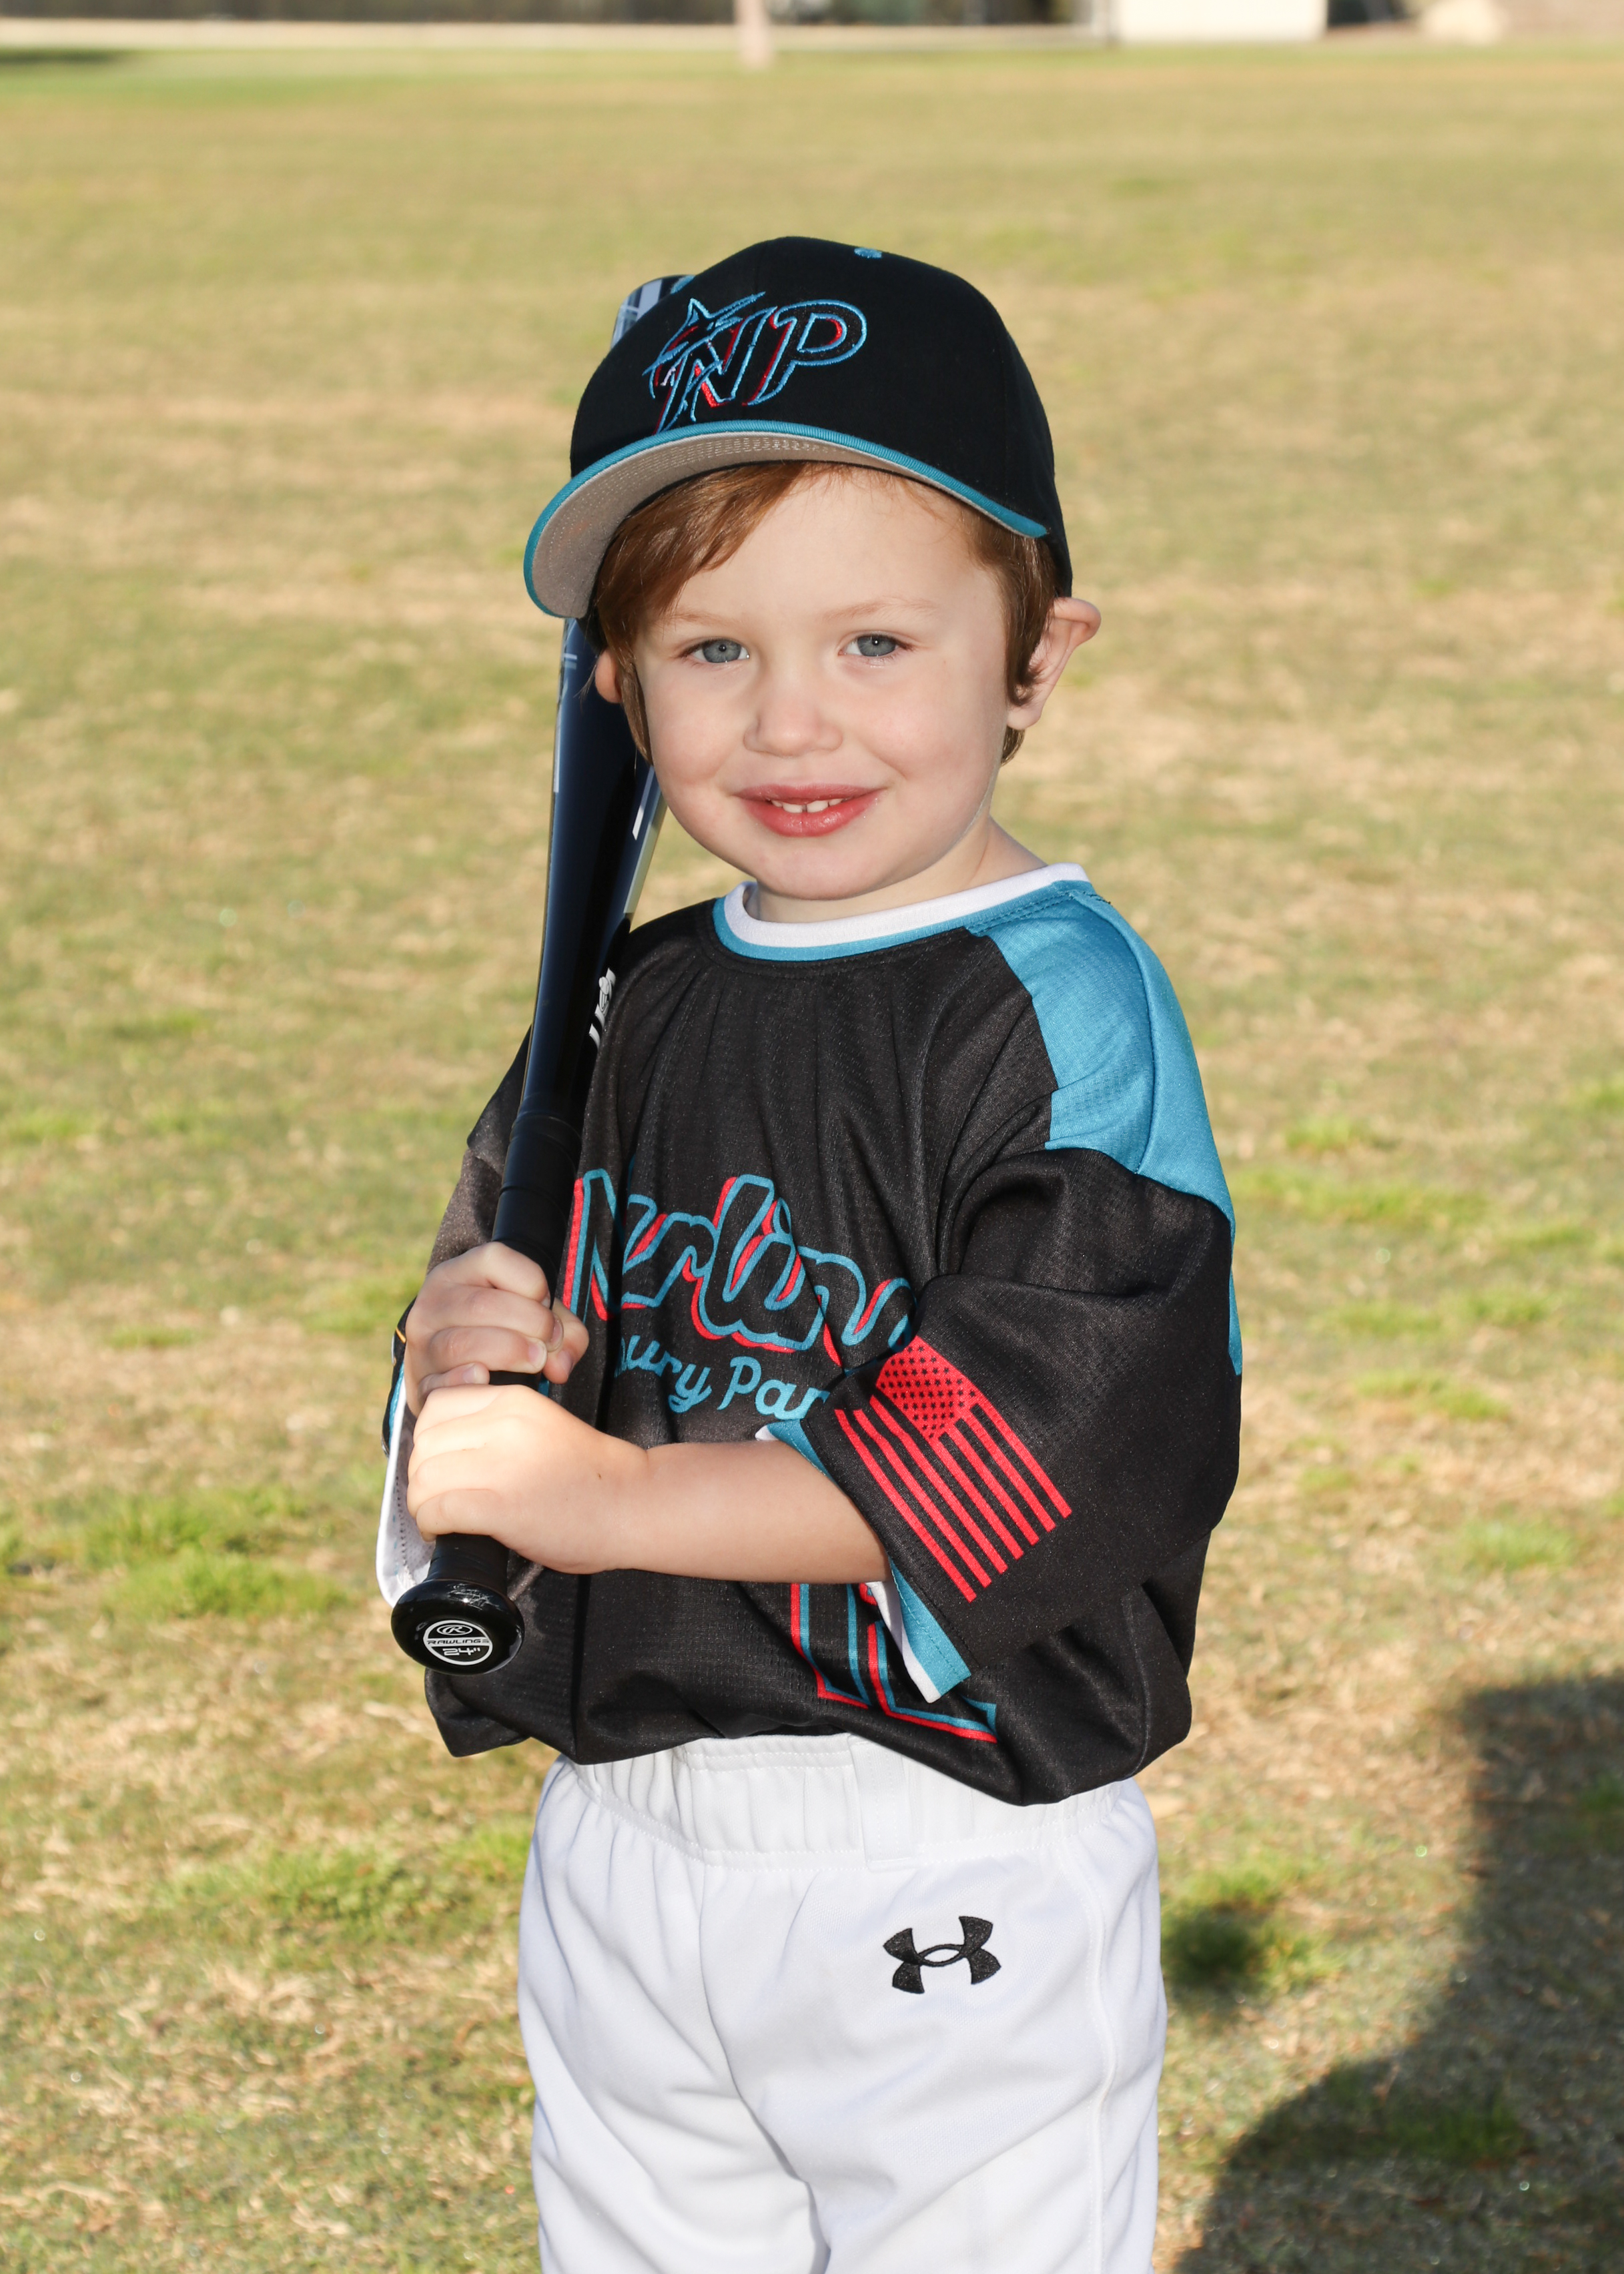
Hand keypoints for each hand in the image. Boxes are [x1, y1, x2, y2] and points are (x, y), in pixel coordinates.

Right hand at [402, 1243, 589, 1413]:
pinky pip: (439, 1383)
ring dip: (509, 1352)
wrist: (449, 1370)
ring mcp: (423, 1343)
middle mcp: (433, 1302)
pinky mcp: (420, 1381)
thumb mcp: (534, 1319)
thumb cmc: (501, 1335)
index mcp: (459, 1272)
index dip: (533, 1283)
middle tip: (549, 1344)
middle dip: (530, 1324)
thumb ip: (564, 1333)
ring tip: (535, 1361)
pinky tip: (487, 1380)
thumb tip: (561, 1365)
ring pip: (462, 1343)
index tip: (547, 1307)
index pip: (495, 1259)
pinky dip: (466, 1382)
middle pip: (482, 1306)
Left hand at [406, 1382, 644, 1570]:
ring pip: (424, 1478)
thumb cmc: (588, 1473)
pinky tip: (445, 1533)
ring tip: (439, 1518)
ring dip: (423, 1504)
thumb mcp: (540, 1425)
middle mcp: (504, 1424)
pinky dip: (432, 1525)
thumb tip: (440, 1448)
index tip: (441, 1463)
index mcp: (513, 1400)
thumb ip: (497, 1424)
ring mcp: (502, 1465)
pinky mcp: (501, 1506)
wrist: (632, 1502)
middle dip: (422, 1476)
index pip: (437, 1406)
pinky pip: (439, 1510)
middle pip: (424, 1445)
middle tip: (439, 1497)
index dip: (429, 1440)